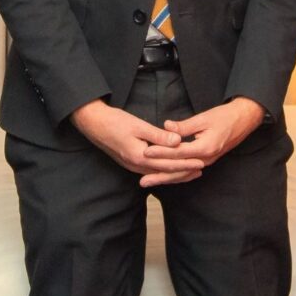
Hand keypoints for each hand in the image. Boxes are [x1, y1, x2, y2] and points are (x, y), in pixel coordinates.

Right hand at [70, 99, 206, 184]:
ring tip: (190, 172)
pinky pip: (151, 171)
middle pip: (165, 173)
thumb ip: (159, 136)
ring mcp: (132, 166)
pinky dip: (164, 171)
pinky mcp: (130, 163)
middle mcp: (136, 166)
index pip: (168, 164)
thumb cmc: (115, 122)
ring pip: (158, 174)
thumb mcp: (138, 126)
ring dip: (175, 173)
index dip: (186, 164)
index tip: (201, 162)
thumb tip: (178, 141)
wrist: (94, 125)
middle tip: (201, 169)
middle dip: (184, 172)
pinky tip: (169, 169)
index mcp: (140, 157)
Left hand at [150, 98, 265, 187]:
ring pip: (184, 173)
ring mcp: (207, 161)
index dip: (161, 152)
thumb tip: (166, 127)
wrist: (244, 120)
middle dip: (160, 176)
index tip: (145, 152)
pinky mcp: (207, 160)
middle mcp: (206, 158)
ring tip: (150, 182)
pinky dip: (177, 175)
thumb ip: (184, 125)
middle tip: (142, 182)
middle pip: (179, 170)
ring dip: (167, 179)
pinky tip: (167, 177)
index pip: (178, 153)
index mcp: (205, 147)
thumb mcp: (203, 118)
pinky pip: (189, 171)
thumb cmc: (225, 116)